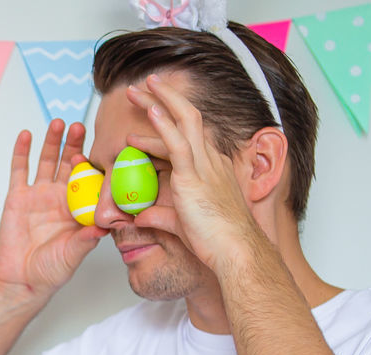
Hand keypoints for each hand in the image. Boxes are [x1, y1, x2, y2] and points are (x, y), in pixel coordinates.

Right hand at [0, 120, 107, 301]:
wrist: (22, 279)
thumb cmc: (51, 270)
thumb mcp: (74, 254)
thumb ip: (87, 239)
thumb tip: (105, 226)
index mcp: (78, 208)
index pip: (89, 179)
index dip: (93, 164)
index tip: (100, 149)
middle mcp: (60, 197)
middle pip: (68, 163)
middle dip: (75, 144)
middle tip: (81, 127)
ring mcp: (38, 194)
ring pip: (46, 160)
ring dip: (52, 141)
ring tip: (59, 123)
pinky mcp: (17, 196)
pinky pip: (19, 170)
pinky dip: (22, 152)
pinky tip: (27, 135)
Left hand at [124, 76, 265, 271]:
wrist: (234, 250)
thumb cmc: (217, 241)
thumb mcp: (180, 224)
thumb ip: (159, 217)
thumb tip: (139, 217)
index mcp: (211, 168)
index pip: (185, 138)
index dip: (164, 125)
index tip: (147, 117)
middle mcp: (210, 160)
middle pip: (186, 118)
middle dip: (163, 99)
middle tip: (142, 87)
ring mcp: (204, 165)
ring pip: (182, 120)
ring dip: (158, 101)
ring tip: (136, 89)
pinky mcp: (194, 175)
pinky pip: (177, 141)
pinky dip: (162, 123)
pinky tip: (150, 108)